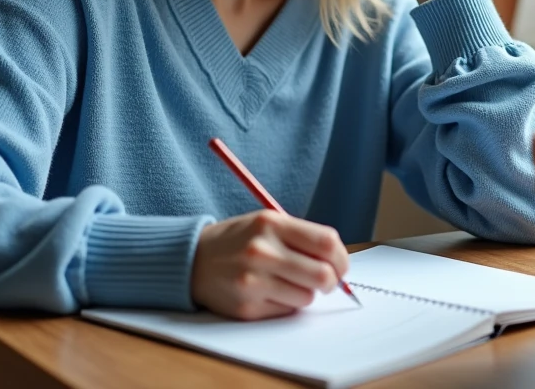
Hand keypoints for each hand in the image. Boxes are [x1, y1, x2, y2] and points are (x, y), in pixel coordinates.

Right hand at [190, 210, 348, 319]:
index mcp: (271, 224)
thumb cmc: (239, 240)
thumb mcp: (267, 224)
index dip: (341, 258)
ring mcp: (253, 281)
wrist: (192, 260)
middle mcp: (262, 251)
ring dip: (304, 293)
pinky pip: (286, 311)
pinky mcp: (247, 307)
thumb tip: (339, 264)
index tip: (340, 265)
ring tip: (285, 282)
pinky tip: (268, 292)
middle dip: (331, 282)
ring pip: (307, 297)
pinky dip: (285, 304)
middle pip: (323, 275)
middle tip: (325, 281)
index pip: (327, 243)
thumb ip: (302, 238)